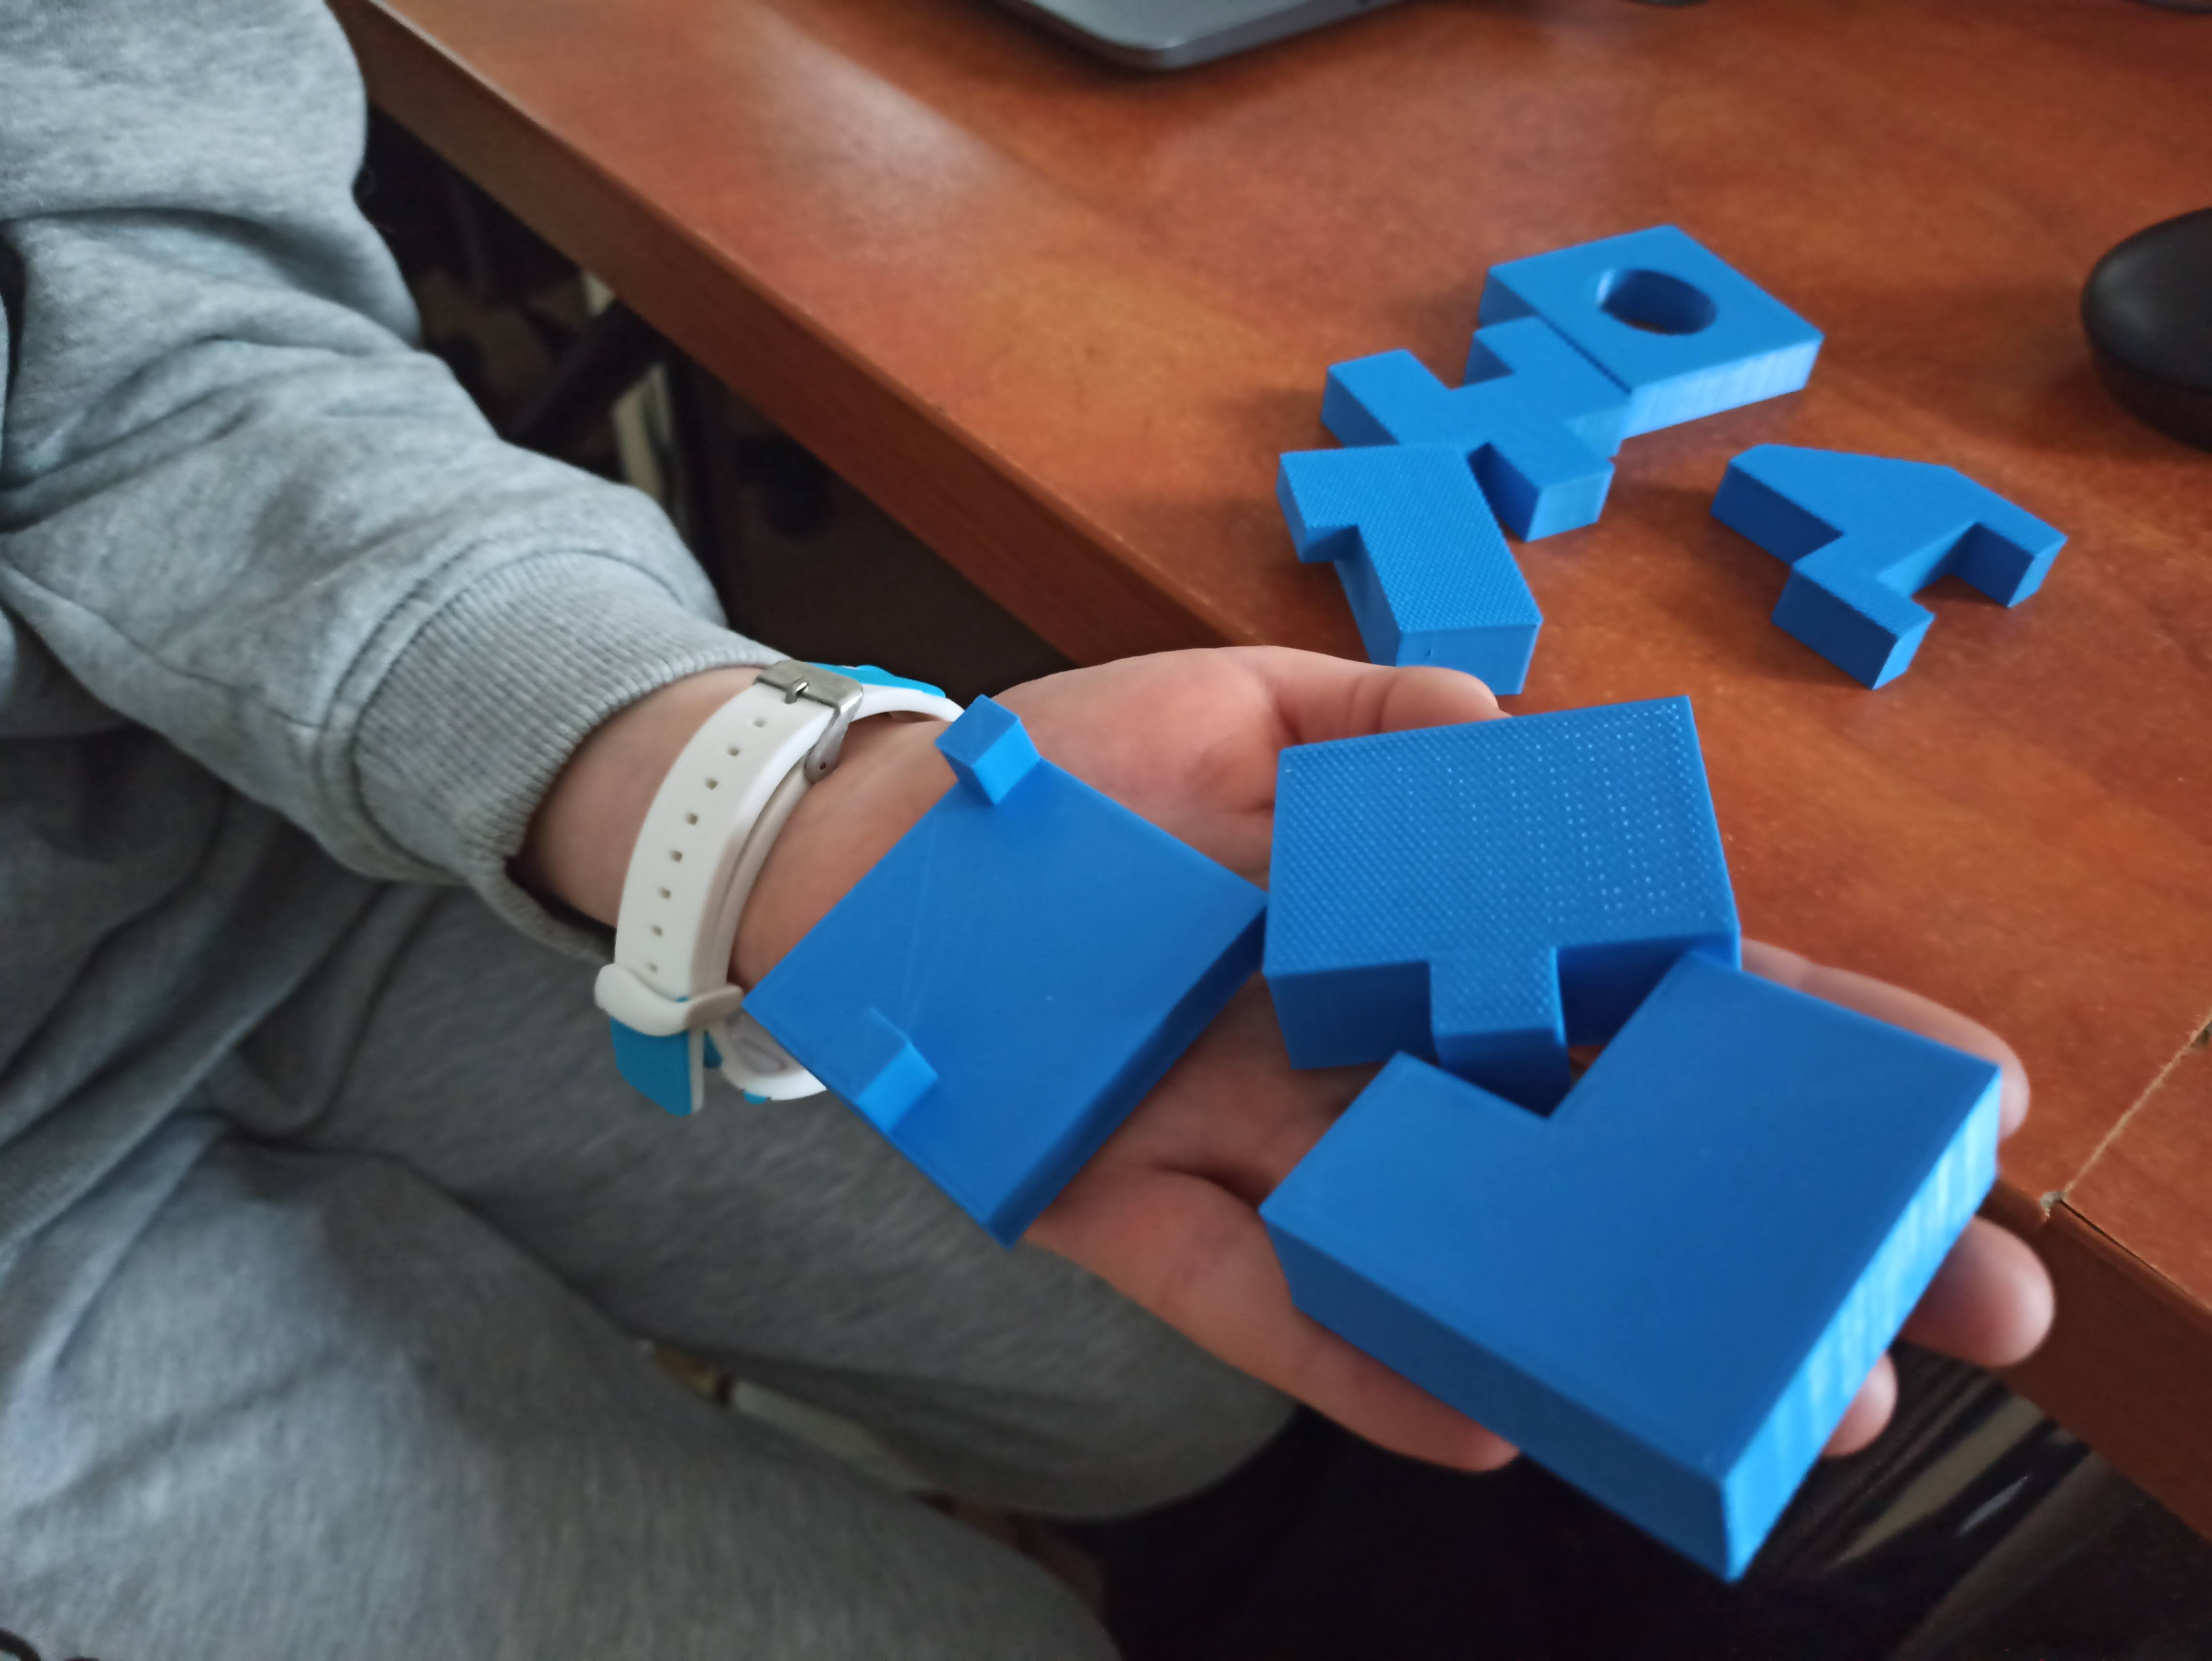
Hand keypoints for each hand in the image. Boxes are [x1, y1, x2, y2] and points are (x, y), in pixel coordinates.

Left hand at [530, 648, 2055, 1471]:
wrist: (879, 856)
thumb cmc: (1067, 777)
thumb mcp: (1233, 703)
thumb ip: (1377, 717)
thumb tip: (1508, 737)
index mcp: (1414, 950)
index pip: (1637, 1000)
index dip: (1789, 1049)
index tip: (1948, 1103)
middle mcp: (1366, 1069)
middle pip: (1585, 1160)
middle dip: (1757, 1232)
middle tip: (1939, 1312)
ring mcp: (1266, 1157)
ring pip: (1460, 1261)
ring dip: (1604, 1331)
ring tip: (1758, 1401)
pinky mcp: (1141, 1223)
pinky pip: (1267, 1310)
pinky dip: (1361, 1361)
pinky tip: (1483, 1412)